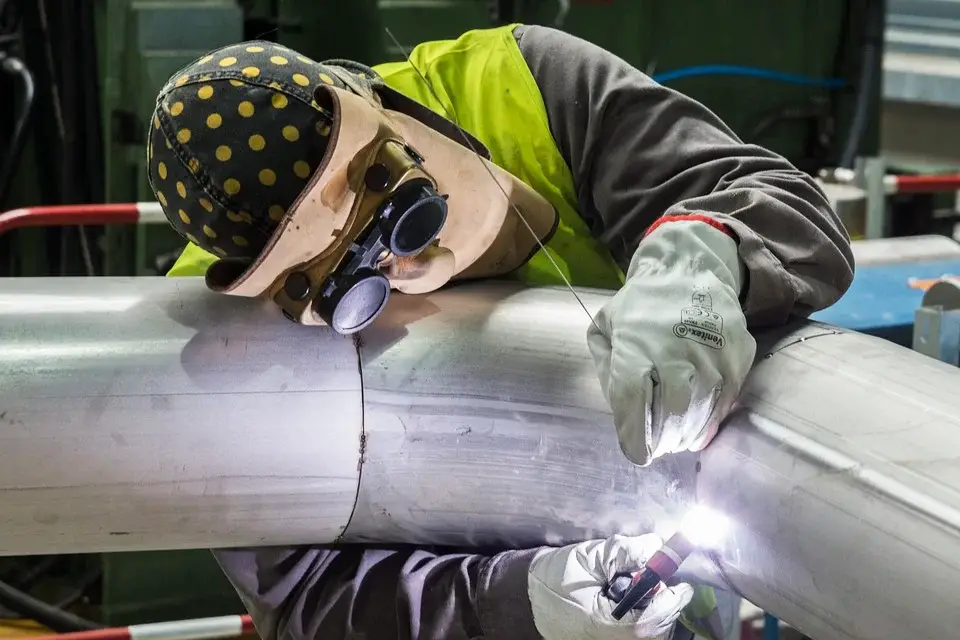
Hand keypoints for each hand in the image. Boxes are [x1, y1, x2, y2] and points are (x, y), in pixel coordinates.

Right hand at [527, 534, 693, 639]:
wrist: (525, 596)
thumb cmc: (553, 577)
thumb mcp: (588, 557)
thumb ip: (623, 552)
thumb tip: (656, 547)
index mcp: (605, 624)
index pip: (653, 619)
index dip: (672, 600)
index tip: (682, 584)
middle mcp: (610, 639)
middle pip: (656, 628)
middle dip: (664, 603)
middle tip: (659, 580)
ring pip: (650, 632)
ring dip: (656, 609)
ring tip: (641, 588)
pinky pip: (638, 633)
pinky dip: (646, 616)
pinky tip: (634, 600)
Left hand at [587, 218, 756, 465]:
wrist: (689, 269)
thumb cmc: (641, 306)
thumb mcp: (605, 327)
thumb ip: (606, 367)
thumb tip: (620, 408)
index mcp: (636, 343)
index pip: (632, 400)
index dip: (634, 435)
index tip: (637, 453)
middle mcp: (676, 349)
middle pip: (672, 413)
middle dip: (664, 440)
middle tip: (659, 447)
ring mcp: (712, 352)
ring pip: (702, 412)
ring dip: (688, 435)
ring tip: (678, 441)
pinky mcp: (738, 354)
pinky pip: (726, 400)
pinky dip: (712, 420)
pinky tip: (700, 426)